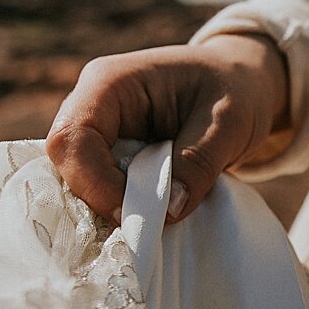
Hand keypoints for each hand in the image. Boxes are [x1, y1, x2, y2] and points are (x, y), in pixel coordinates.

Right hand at [46, 33, 288, 223]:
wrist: (241, 83)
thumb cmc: (235, 90)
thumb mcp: (228, 123)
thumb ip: (197, 163)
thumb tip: (168, 212)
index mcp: (110, 83)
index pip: (73, 139)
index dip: (95, 184)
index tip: (134, 215)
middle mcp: (91, 105)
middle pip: (66, 164)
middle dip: (100, 200)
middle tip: (146, 225)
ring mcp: (97, 133)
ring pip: (78, 183)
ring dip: (110, 208)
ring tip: (154, 221)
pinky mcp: (109, 157)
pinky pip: (98, 189)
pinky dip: (121, 208)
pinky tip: (150, 217)